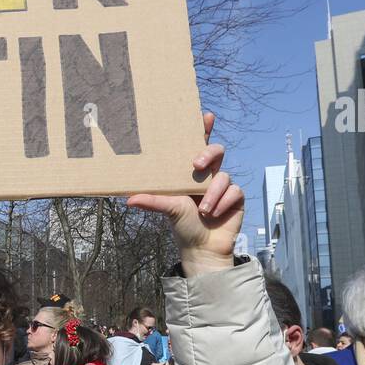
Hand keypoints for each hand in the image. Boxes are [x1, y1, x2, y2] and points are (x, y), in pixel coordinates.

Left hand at [125, 113, 243, 275]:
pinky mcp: (236, 197)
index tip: (205, 116)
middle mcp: (208, 176)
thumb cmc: (183, 226)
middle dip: (209, 153)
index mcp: (191, 174)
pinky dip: (223, 203)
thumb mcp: (168, 209)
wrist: (203, 248)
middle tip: (197, 164)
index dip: (203, 130)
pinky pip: (234, 191)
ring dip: (212, 193)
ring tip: (203, 211)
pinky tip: (215, 215)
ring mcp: (224, 186)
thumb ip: (152, 201)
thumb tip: (129, 199)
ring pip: (224, 176)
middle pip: (217, 151)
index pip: (198, 146)